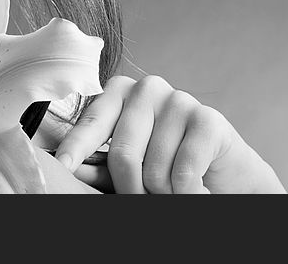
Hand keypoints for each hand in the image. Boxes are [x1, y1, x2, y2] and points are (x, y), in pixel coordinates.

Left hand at [53, 75, 285, 193]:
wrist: (225, 172)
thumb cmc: (167, 163)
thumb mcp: (128, 164)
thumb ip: (99, 165)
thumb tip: (70, 169)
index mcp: (119, 92)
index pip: (93, 122)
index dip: (76, 147)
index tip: (62, 166)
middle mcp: (147, 88)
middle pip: (124, 154)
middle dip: (131, 189)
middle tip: (142, 199)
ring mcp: (179, 99)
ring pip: (155, 169)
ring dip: (163, 193)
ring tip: (173, 188)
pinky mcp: (208, 119)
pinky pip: (184, 172)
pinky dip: (188, 193)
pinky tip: (197, 188)